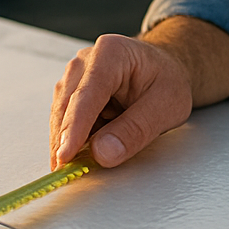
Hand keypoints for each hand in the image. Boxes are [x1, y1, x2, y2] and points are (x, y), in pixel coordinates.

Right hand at [49, 33, 193, 169]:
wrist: (163, 71)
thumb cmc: (167, 81)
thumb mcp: (167, 106)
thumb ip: (136, 129)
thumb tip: (102, 153)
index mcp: (111, 53)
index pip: (87, 95)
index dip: (74, 128)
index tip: (65, 156)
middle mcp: (85, 62)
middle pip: (67, 107)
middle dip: (66, 142)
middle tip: (70, 175)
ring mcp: (74, 77)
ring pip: (61, 118)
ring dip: (69, 143)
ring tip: (83, 165)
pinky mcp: (70, 94)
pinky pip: (65, 123)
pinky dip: (73, 141)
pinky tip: (84, 154)